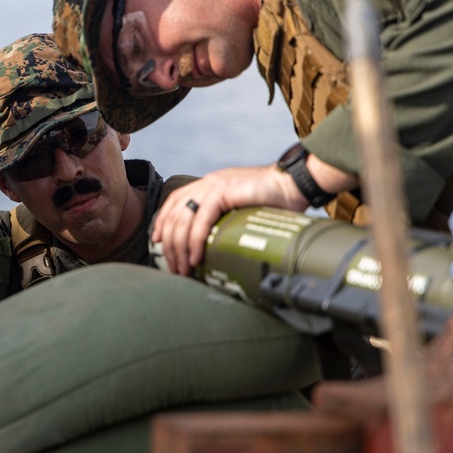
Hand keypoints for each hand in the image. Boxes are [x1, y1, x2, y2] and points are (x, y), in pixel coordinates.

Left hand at [152, 164, 304, 275]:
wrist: (294, 185)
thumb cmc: (272, 203)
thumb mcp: (240, 211)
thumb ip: (224, 221)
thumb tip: (212, 248)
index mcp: (206, 186)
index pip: (173, 204)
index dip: (161, 224)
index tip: (157, 245)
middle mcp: (206, 184)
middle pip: (173, 215)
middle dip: (169, 245)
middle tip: (173, 267)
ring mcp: (214, 186)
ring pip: (183, 219)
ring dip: (179, 247)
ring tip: (183, 268)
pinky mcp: (224, 191)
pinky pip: (201, 218)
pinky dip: (195, 239)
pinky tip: (195, 256)